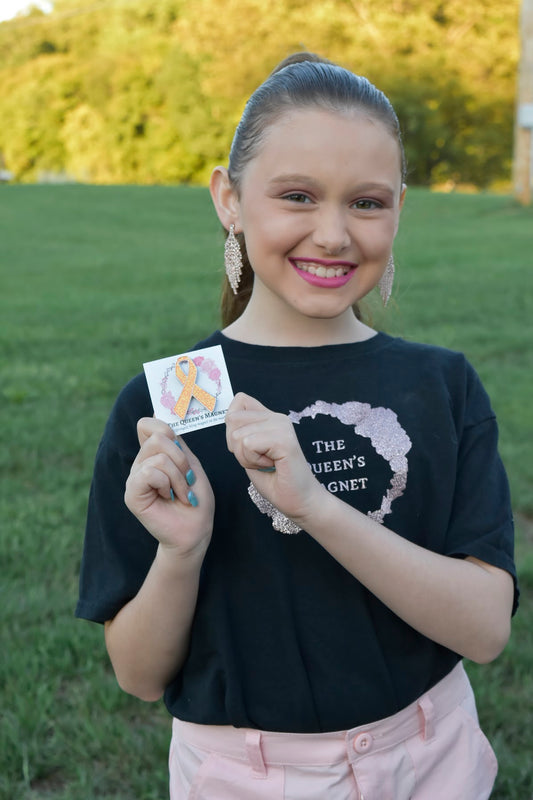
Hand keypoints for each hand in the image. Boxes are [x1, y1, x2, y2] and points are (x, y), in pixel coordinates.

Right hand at [125, 418, 214, 557]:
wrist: (196, 530)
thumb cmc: (196, 499)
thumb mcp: (191, 464)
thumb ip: (176, 442)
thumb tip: (158, 413)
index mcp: (153, 454)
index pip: (148, 424)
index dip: (166, 430)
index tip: (182, 451)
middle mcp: (140, 463)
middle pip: (158, 437)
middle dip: (181, 459)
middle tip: (187, 481)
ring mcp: (134, 478)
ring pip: (157, 457)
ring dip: (178, 477)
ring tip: (181, 493)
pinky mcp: (132, 493)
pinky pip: (149, 472)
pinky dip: (167, 484)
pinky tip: (169, 498)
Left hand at [225, 393, 324, 521]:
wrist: (300, 501)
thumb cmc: (276, 481)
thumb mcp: (250, 453)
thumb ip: (241, 433)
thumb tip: (229, 417)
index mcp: (270, 418)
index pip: (240, 401)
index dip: (232, 426)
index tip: (248, 446)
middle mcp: (277, 417)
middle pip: (232, 418)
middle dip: (236, 446)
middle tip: (258, 459)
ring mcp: (282, 426)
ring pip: (238, 435)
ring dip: (246, 457)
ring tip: (267, 464)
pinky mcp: (284, 440)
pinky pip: (248, 444)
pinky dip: (253, 461)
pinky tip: (271, 465)